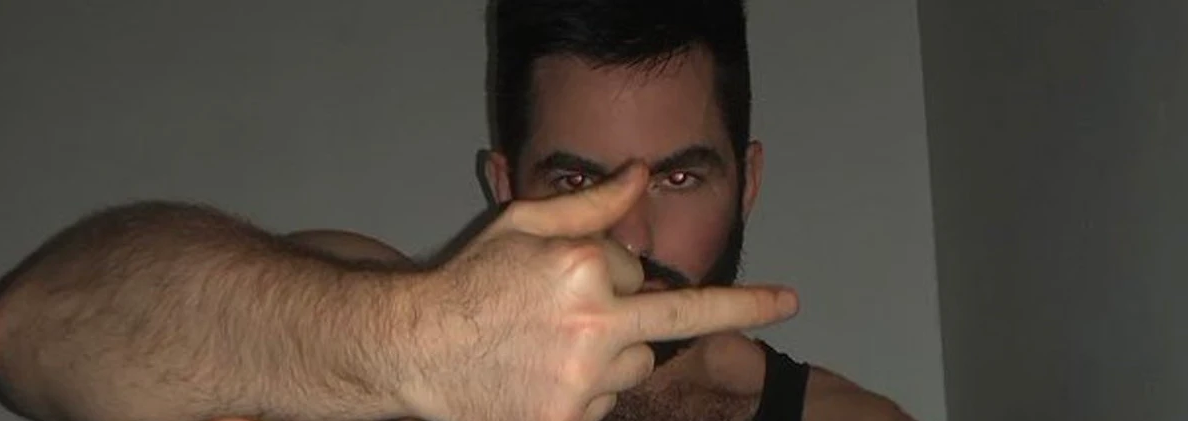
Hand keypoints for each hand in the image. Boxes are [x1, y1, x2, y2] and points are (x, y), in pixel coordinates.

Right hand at [395, 162, 799, 420]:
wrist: (413, 351)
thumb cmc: (465, 283)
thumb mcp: (521, 224)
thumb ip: (590, 203)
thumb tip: (644, 174)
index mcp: (585, 268)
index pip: (637, 268)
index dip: (611, 269)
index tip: (613, 281)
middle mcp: (595, 326)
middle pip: (662, 324)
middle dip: (714, 310)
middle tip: (775, 302)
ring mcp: (585, 381)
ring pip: (633, 367)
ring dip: (610, 357)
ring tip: (544, 350)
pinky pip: (606, 404)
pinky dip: (585, 393)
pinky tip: (538, 379)